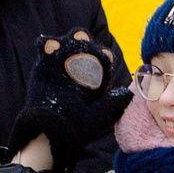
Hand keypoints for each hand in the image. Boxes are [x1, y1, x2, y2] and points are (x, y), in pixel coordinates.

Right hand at [8, 28, 131, 171]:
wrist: (50, 131)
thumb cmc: (77, 126)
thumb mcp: (99, 117)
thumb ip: (113, 104)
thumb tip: (129, 92)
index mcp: (97, 77)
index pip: (103, 58)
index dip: (103, 56)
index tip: (102, 59)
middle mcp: (80, 67)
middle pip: (85, 44)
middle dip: (85, 42)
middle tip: (81, 47)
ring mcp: (62, 64)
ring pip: (67, 41)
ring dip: (67, 41)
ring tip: (62, 48)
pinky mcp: (44, 65)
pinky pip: (45, 46)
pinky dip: (48, 44)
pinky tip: (50, 50)